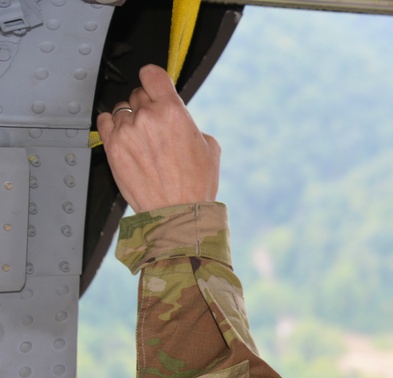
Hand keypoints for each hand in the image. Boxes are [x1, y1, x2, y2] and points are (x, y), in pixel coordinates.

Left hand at [96, 64, 220, 212]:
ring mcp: (126, 131)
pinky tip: (126, 137)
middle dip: (147, 105)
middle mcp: (147, 116)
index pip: (152, 73)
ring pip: (122, 109)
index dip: (154, 78)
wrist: (177, 211)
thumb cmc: (195, 185)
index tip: (155, 85)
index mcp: (172, 111)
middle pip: (138, 93)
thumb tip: (179, 119)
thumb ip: (190, 124)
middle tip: (156, 125)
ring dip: (131, 118)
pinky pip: (105, 121)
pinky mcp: (112, 146)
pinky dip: (114, 126)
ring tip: (143, 139)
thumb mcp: (210, 147)